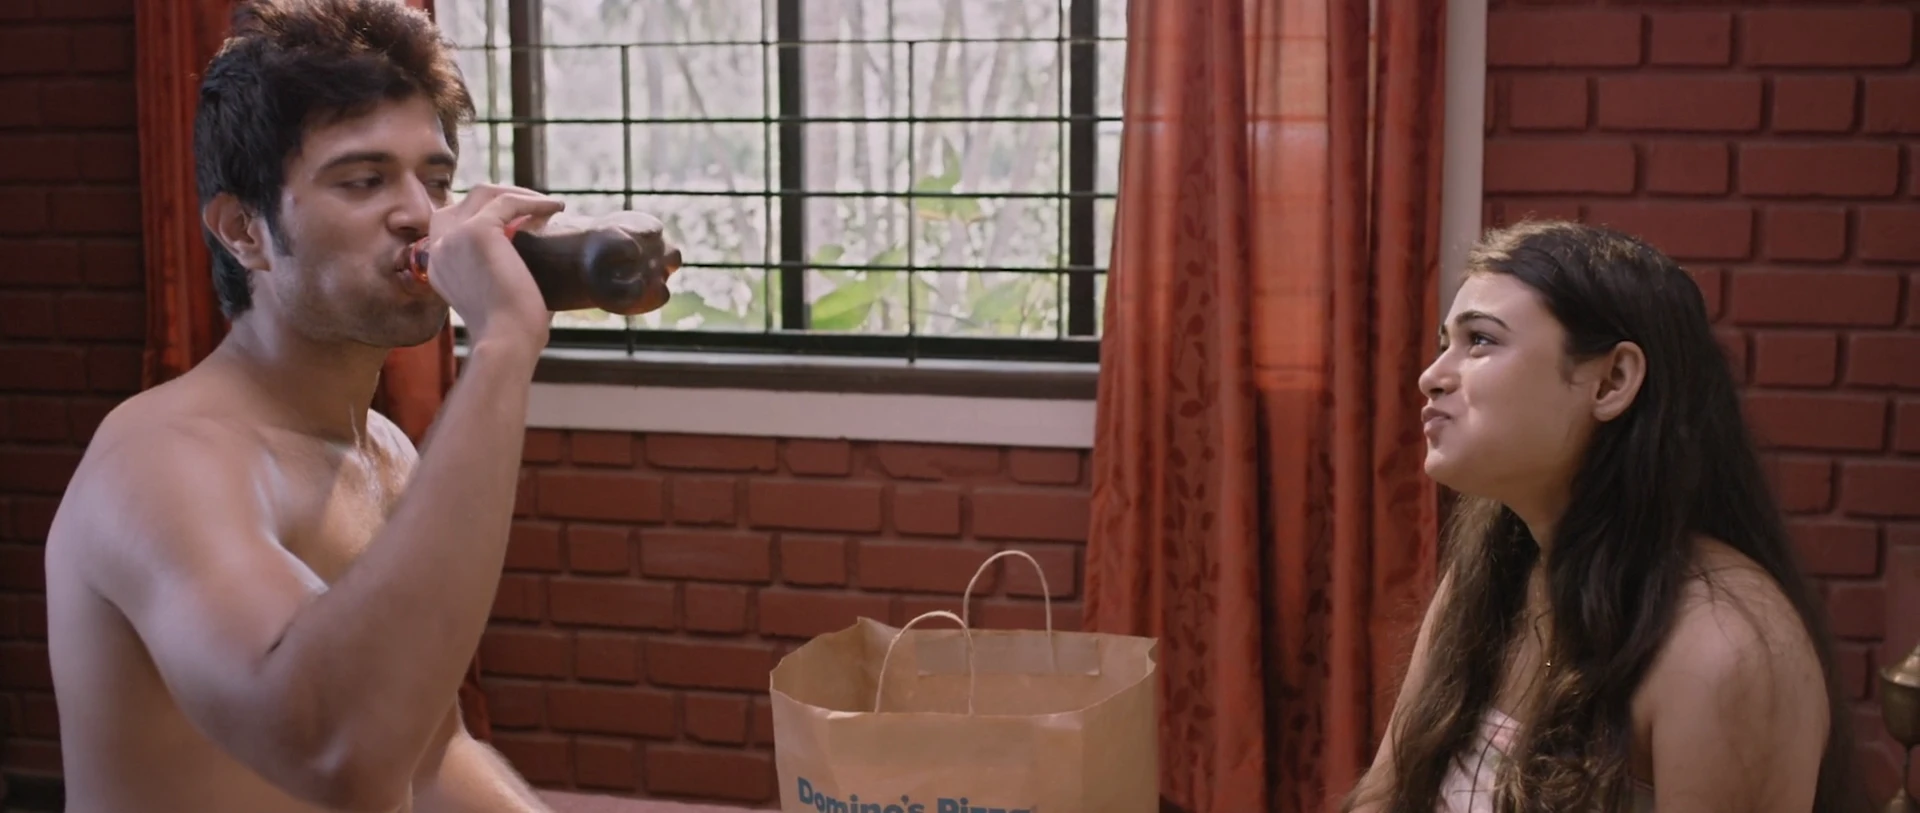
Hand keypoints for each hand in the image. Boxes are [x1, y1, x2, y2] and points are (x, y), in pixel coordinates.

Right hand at [424, 184, 565, 349]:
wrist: (507, 341)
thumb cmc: (512, 330)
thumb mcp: (494, 296)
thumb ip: (498, 274)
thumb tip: (539, 262)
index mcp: (439, 266)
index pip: (452, 223)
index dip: (485, 214)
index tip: (519, 221)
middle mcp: (439, 249)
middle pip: (464, 202)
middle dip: (498, 197)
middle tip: (533, 207)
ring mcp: (454, 237)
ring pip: (484, 194)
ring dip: (516, 193)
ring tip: (547, 204)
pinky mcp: (476, 231)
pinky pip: (507, 201)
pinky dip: (533, 201)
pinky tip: (556, 207)